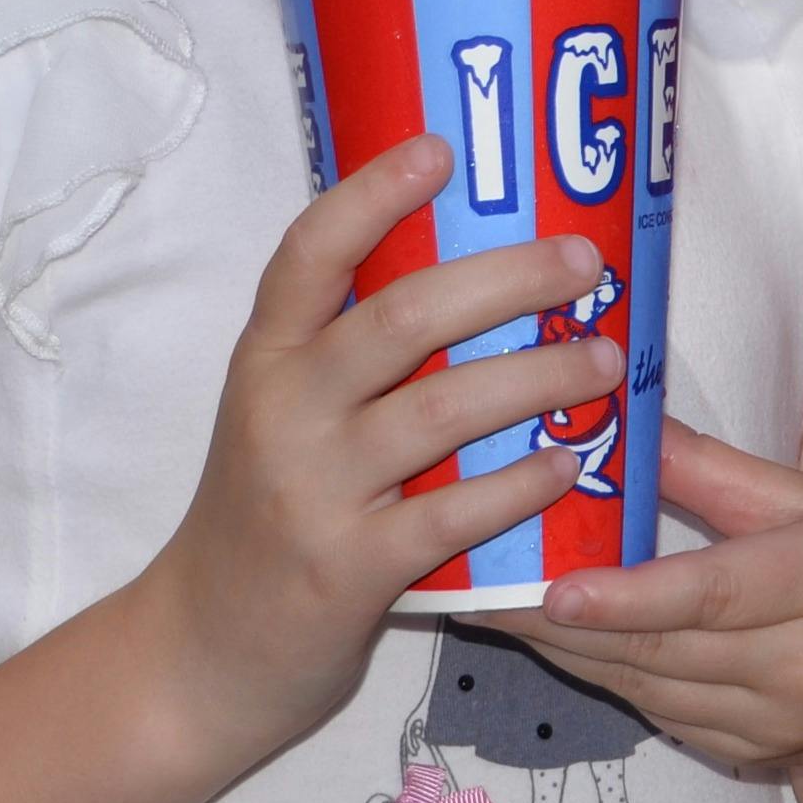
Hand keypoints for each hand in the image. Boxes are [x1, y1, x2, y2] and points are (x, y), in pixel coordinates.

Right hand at [129, 138, 613, 764]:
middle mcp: (282, 411)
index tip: (440, 149)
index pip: (307, 253)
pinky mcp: (348, 569)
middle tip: (583, 262)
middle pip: (400, 318)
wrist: (198, 652)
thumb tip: (477, 272)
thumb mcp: (279, 415)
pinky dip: (519, 484)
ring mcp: (313, 490)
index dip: (371, 194)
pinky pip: (452, 513)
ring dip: (538, 376)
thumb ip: (346, 352)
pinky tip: (570, 463)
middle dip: (505, 280)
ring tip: (604, 360)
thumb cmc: (268, 513)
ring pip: (442, 409)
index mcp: (265, 358)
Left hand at [521, 428, 802, 777]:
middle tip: (476, 585)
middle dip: (560, 620)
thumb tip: (628, 421)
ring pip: (645, 683)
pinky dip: (599, 671)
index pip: (716, 593)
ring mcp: (776, 723)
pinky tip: (551, 639)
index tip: (556, 592)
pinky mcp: (744, 754)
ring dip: (563, 648)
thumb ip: (716, 472)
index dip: (630, 597)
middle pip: (663, 645)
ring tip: (491, 604)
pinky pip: (654, 708)